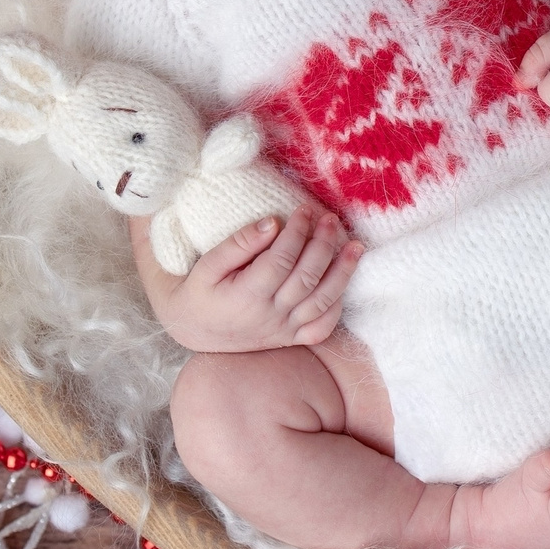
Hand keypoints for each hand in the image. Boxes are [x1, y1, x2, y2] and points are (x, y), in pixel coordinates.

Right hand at [151, 206, 362, 353]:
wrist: (195, 329)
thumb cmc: (200, 291)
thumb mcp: (207, 264)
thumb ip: (238, 243)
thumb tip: (273, 222)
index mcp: (247, 297)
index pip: (282, 260)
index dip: (297, 232)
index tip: (304, 209)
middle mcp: (270, 316)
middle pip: (308, 277)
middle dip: (323, 244)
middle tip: (329, 218)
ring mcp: (283, 330)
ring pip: (323, 302)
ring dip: (343, 272)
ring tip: (354, 245)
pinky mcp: (291, 338)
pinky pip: (323, 327)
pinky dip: (337, 305)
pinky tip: (343, 280)